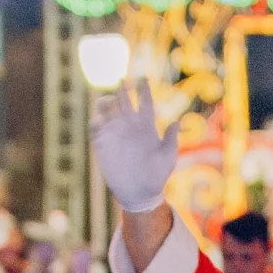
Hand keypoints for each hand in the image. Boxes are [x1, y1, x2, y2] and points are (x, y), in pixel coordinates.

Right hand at [90, 81, 178, 213]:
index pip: (144, 101)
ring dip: (106, 102)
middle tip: (122, 82)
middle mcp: (130, 125)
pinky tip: (100, 123)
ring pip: (106, 107)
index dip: (143, 88)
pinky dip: (96, 121)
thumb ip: (171, 140)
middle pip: (123, 99)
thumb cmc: (157, 176)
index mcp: (147, 125)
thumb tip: (177, 122)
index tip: (143, 79)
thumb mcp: (168, 158)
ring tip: (109, 103)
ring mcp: (115, 133)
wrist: (140, 193)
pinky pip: (95, 126)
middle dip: (122, 89)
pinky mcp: (102, 144)